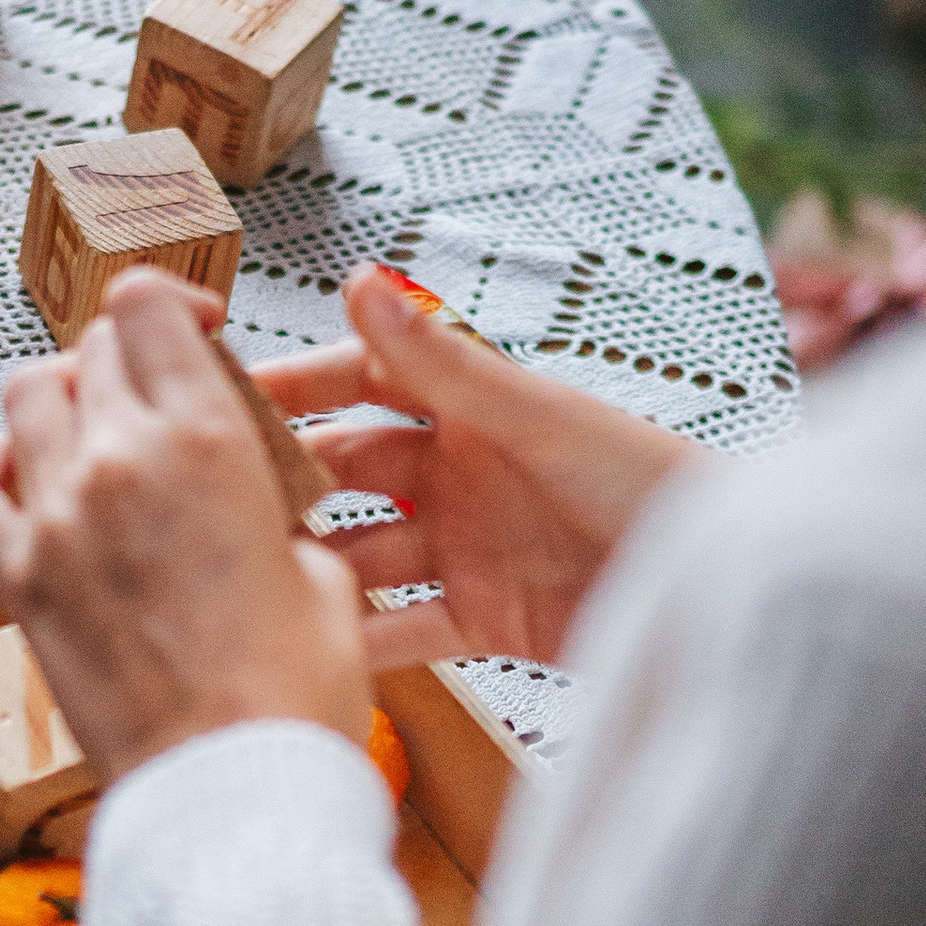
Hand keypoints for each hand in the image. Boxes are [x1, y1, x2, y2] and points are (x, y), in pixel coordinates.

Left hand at [0, 271, 371, 783]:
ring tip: (97, 436)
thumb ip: (279, 513)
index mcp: (206, 442)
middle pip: (93, 348)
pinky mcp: (16, 580)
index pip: (149, 307)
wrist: (233, 793)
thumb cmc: (291, 700)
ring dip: (62, 400)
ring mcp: (55, 517)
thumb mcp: (324, 577)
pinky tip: (22, 482)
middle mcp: (119, 460)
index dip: (173, 303)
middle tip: (161, 400)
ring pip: (26, 399)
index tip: (197, 328)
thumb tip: (260, 509)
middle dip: (128, 359)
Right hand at [259, 264, 700, 670]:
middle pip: (350, 468)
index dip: (297, 383)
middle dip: (286, 480)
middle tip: (202, 499)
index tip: (218, 389)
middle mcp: (460, 471)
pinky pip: (402, 631)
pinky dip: (355, 640)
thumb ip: (440, 359)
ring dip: (307, 564)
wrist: (723, 584)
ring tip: (232, 578)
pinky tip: (292, 648)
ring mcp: (466, 547)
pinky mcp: (483, 620)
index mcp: (475, 406)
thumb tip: (361, 277)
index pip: (364, 379)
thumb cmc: (649, 480)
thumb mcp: (535, 415)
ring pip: (362, 552)